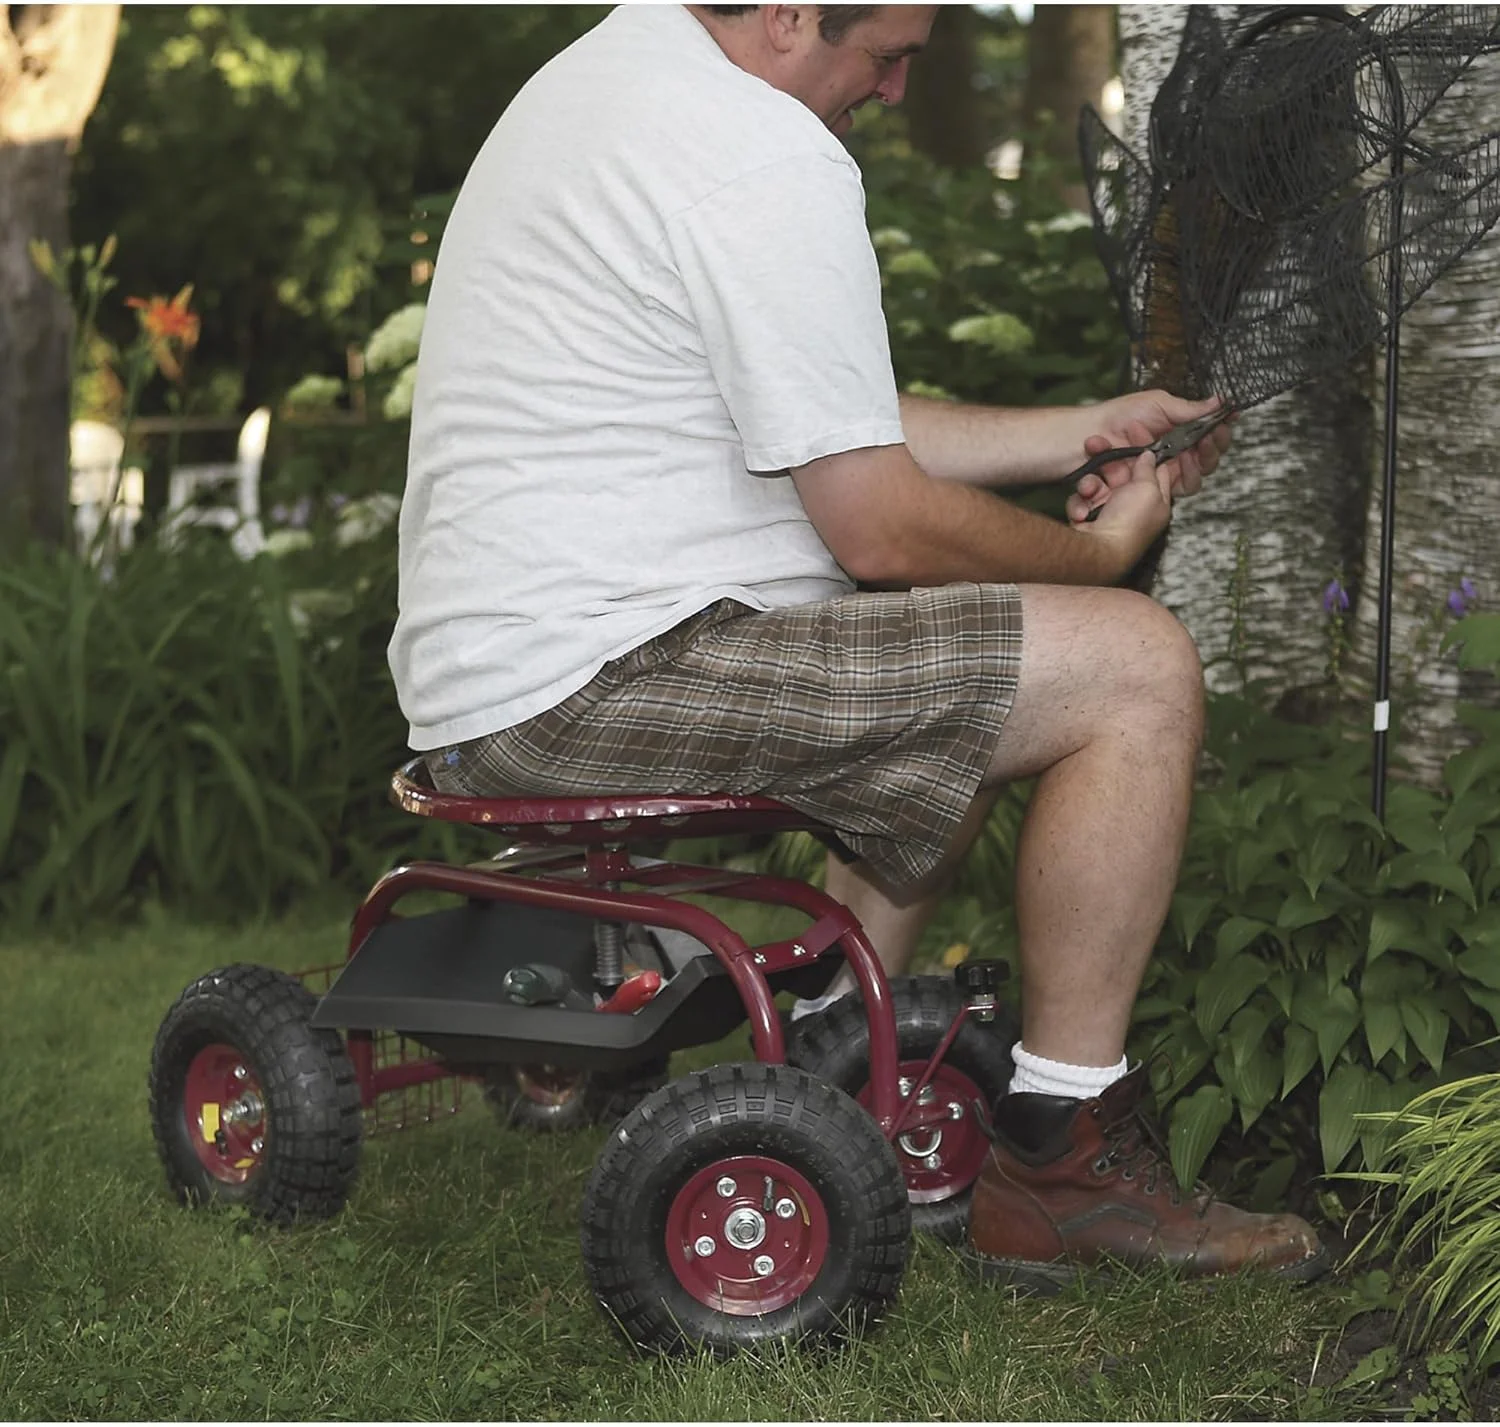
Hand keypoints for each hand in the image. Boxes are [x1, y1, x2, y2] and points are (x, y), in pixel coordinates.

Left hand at [1065, 391, 1233, 522]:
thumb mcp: (1158, 405)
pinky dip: (1161, 477)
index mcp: (1181, 435)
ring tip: (1182, 454)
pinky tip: (1153, 462)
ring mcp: (1161, 475)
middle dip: (1207, 453)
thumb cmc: (1118, 416)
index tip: (1218, 429)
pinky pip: (1164, 493)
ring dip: (1189, 467)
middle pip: (1206, 465)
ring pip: (1190, 483)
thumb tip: (1222, 402)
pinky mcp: (1146, 490)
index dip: (1219, 437)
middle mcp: (1175, 457)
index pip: (1212, 442)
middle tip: (1201, 443)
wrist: (1085, 435)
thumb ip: (1189, 409)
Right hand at [1069, 439, 1174, 578]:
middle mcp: (1133, 504)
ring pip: (1096, 483)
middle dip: (1106, 459)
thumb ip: (1148, 468)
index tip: (1133, 429)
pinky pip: (1081, 501)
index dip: (1143, 447)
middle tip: (1094, 443)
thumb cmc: (1130, 522)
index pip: (1153, 467)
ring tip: (1087, 491)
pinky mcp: (1089, 518)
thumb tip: (1148, 454)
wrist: (1100, 550)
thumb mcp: (1148, 489)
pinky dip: (1079, 504)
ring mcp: (1110, 511)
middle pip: (1120, 471)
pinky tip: (1081, 513)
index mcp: (1154, 498)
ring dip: (1089, 484)